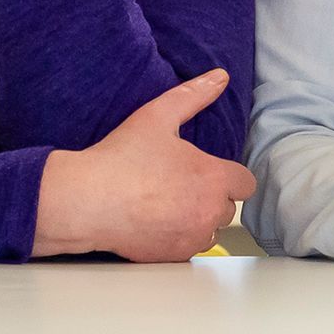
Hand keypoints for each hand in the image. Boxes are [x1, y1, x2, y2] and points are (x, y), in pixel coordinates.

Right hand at [36, 69, 254, 262]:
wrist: (87, 201)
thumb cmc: (121, 158)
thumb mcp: (158, 116)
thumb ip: (194, 95)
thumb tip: (220, 77)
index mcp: (213, 177)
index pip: (246, 183)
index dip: (227, 176)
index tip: (204, 172)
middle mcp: (209, 212)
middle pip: (227, 207)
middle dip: (209, 197)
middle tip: (177, 184)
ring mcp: (192, 237)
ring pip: (208, 230)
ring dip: (196, 220)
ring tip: (165, 204)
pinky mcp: (173, 256)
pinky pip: (188, 248)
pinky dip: (177, 238)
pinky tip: (154, 222)